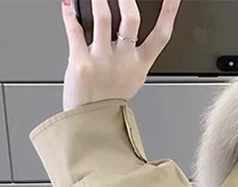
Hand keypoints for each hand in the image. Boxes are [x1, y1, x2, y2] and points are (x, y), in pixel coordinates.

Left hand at [61, 0, 181, 111]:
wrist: (92, 123)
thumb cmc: (109, 100)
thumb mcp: (129, 77)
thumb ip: (128, 51)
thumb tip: (117, 20)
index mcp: (139, 65)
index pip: (161, 35)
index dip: (170, 12)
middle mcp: (123, 60)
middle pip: (131, 19)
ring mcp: (102, 60)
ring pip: (103, 17)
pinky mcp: (81, 61)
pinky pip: (74, 29)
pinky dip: (69, 12)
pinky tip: (68, 3)